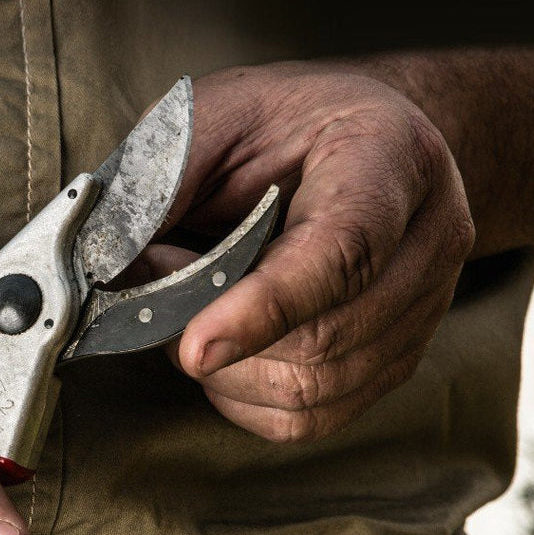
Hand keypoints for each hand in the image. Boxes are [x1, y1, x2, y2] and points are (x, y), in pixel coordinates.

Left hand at [151, 62, 474, 440]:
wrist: (357, 135)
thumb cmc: (279, 124)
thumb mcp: (211, 117)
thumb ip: (162, 184)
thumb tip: (105, 266)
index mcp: (389, 157)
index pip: (342, 252)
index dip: (264, 308)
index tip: (194, 346)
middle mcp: (429, 236)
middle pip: (324, 340)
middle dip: (218, 331)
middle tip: (167, 277)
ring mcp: (424, 305)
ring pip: (314, 390)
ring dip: (227, 369)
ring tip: (196, 306)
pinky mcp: (397, 357)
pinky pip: (313, 417)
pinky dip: (246, 397)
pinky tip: (225, 349)